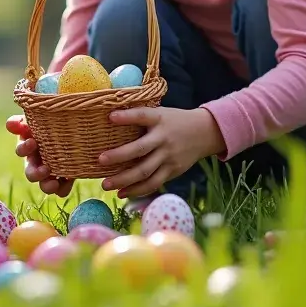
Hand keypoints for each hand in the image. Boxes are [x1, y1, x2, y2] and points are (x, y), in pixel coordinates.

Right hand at [6, 115, 74, 197]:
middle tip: (45, 170)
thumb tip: (9, 124)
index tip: (33, 142)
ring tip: (54, 183)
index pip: (21, 150)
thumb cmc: (53, 122)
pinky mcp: (64, 179)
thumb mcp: (39, 118)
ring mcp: (50, 172)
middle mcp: (37, 162)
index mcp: (30, 146)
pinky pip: (61, 190)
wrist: (76, 128)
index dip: (24, 148)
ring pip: (44, 185)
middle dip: (36, 173)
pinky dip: (63, 188)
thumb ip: (23, 121)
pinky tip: (69, 180)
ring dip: (47, 186)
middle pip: (30, 173)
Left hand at [99, 107, 225, 198]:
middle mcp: (164, 138)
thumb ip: (142, 117)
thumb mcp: (161, 113)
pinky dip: (137, 190)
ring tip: (106, 185)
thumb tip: (109, 119)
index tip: (110, 117)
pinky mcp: (173, 170)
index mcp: (159, 119)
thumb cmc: (174, 121)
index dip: (127, 116)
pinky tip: (122, 193)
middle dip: (119, 156)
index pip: (142, 116)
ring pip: (145, 171)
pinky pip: (154, 183)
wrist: (205, 132)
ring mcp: (169, 156)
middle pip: (140, 149)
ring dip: (124, 180)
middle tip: (100, 161)